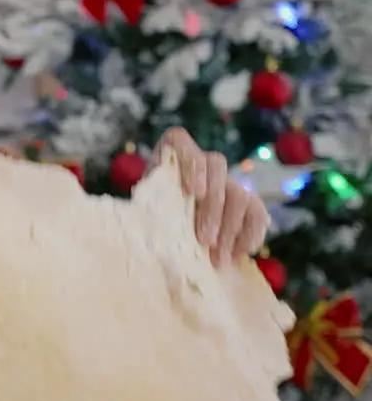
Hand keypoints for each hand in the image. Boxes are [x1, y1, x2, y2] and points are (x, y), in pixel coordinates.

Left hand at [156, 128, 269, 266]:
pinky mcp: (247, 201)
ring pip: (240, 193)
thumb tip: (143, 224)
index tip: (194, 192)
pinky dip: (251, 234)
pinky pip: (258, 212)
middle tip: (204, 240)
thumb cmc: (150, 213)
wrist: (168, 226)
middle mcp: (203, 161)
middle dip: (212, 208)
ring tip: (218, 258)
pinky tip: (240, 254)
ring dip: (231, 229)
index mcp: (170, 153)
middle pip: (217, 169)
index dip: (191, 164)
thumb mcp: (143, 207)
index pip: (180, 141)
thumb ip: (145, 206)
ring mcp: (227, 180)